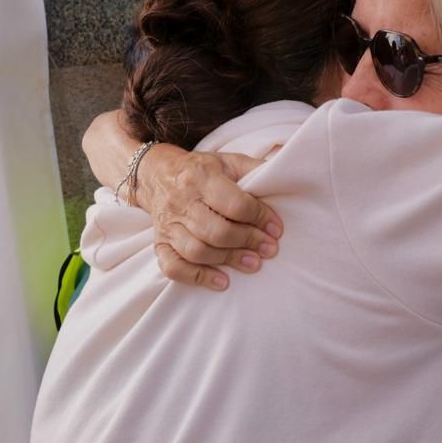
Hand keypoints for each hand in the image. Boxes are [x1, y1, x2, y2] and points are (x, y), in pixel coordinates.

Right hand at [133, 146, 283, 289]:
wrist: (157, 175)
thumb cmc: (200, 171)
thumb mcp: (227, 161)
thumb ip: (255, 169)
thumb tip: (285, 176)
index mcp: (200, 178)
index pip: (234, 203)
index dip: (259, 218)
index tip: (276, 229)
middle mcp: (181, 202)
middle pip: (215, 231)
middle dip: (247, 242)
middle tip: (269, 249)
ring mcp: (168, 226)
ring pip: (196, 251)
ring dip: (228, 260)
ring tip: (254, 264)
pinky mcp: (160, 244)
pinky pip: (174, 267)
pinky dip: (198, 277)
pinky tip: (222, 281)